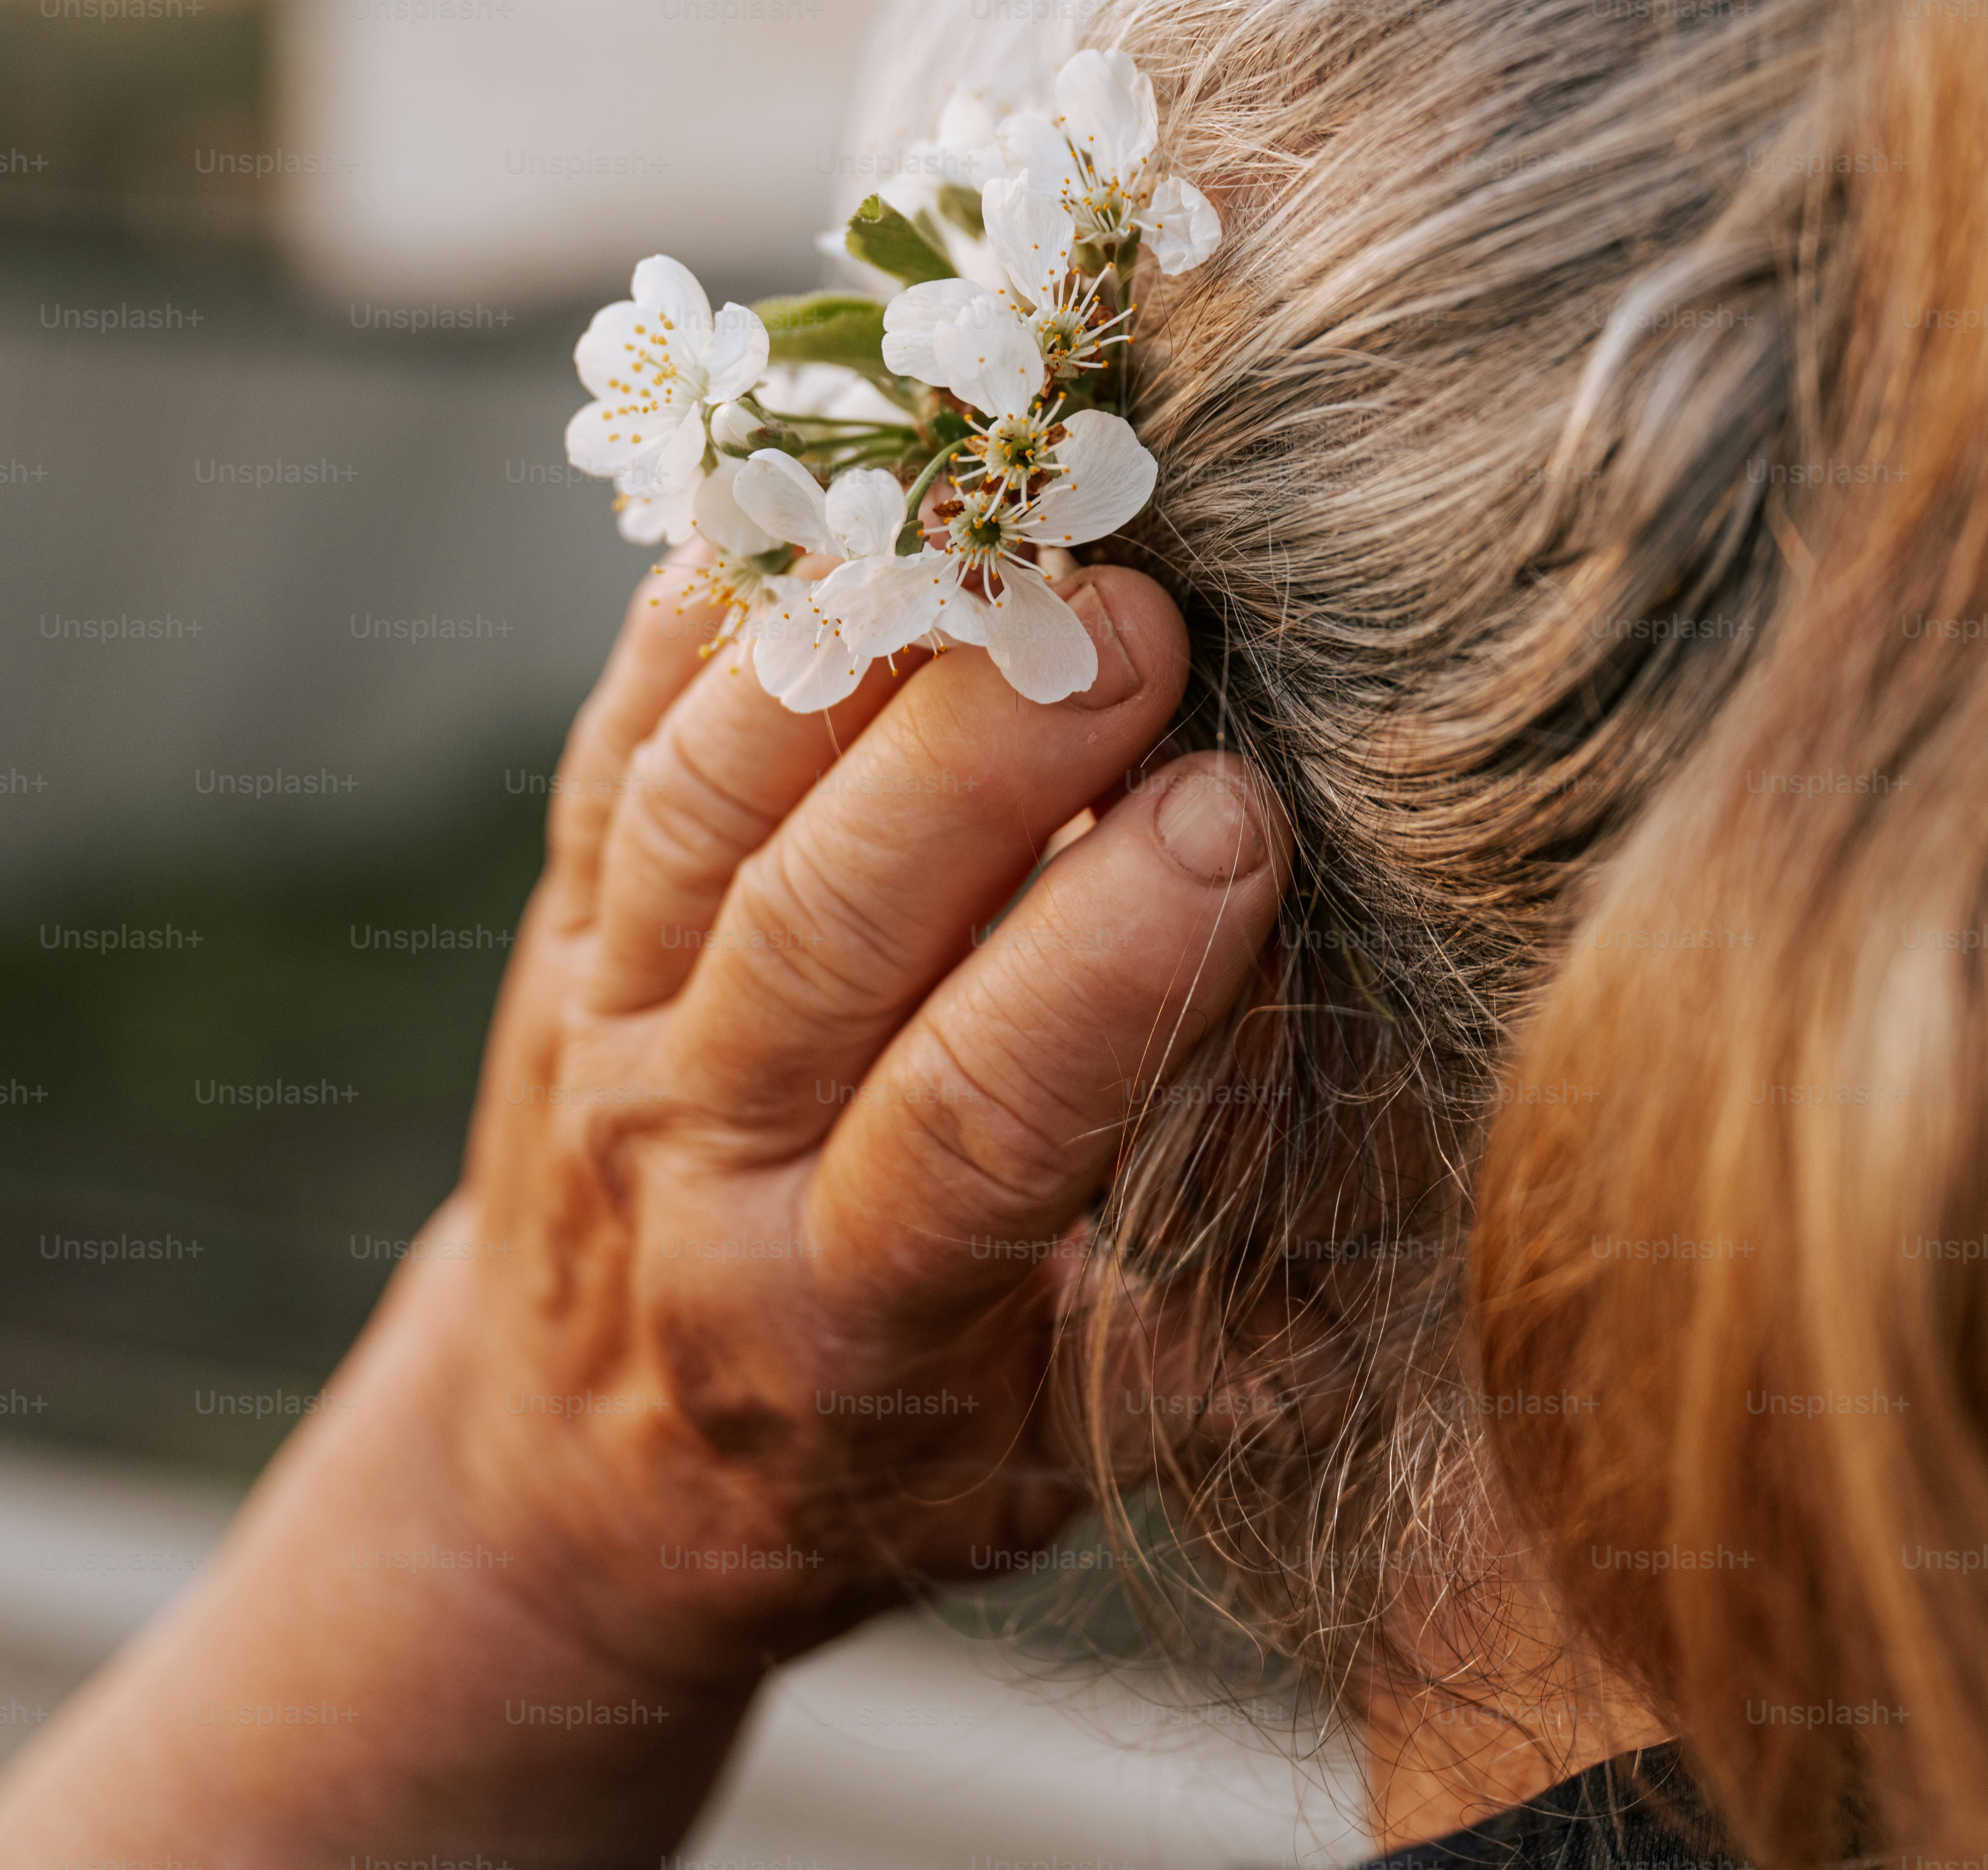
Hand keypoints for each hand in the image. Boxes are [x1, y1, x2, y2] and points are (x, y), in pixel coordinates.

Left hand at [0, 559, 1288, 1869]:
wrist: (575, 1471)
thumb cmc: (865, 1457)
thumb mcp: (1051, 1463)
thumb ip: (1232, 1354)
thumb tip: (1429, 1198)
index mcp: (841, 1313)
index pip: (973, 1117)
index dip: (1108, 962)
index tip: (1239, 824)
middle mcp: (695, 1158)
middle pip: (825, 927)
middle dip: (988, 764)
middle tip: (1144, 630)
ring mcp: (605, 1022)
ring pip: (705, 809)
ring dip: (860, 658)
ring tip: (1011, 544)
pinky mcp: (558, 929)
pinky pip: (611, 743)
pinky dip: (705, 619)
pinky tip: (827, 516)